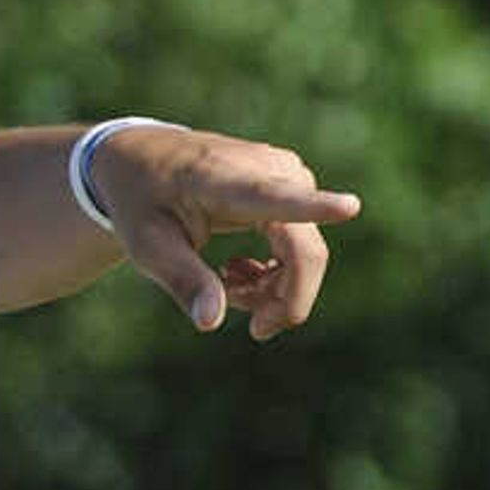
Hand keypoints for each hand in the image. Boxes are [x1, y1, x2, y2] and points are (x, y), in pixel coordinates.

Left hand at [87, 123, 360, 341]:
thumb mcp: (146, 245)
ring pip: (307, 251)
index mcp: (224, 180)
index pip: (273, 198)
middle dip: (285, 299)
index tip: (349, 207)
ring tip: (226, 286)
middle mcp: (269, 170)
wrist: (144, 158)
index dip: (313, 207)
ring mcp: (289, 175)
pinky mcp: (294, 184)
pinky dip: (277, 271)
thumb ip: (183, 280)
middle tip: (256, 331)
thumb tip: (210, 324)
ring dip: (275, 287)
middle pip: (303, 250)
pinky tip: (239, 273)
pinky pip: (303, 242)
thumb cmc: (141, 202)